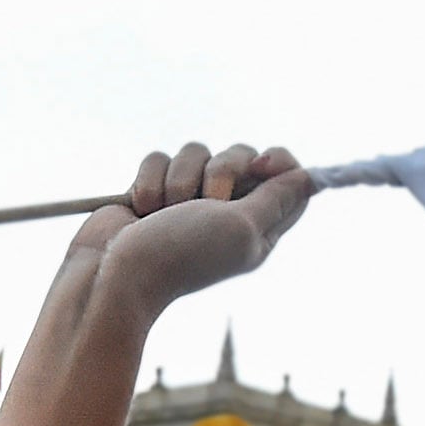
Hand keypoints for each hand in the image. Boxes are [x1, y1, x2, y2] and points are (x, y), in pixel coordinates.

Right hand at [82, 143, 315, 321]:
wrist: (115, 274)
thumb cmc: (183, 255)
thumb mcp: (242, 228)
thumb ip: (276, 199)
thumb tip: (309, 178)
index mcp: (257, 228)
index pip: (287, 180)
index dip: (279, 163)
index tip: (263, 163)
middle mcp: (225, 212)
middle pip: (242, 156)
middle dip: (222, 168)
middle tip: (208, 198)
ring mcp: (186, 201)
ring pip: (196, 151)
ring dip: (180, 178)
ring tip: (167, 211)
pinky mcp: (153, 192)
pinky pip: (159, 158)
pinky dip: (150, 180)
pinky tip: (141, 210)